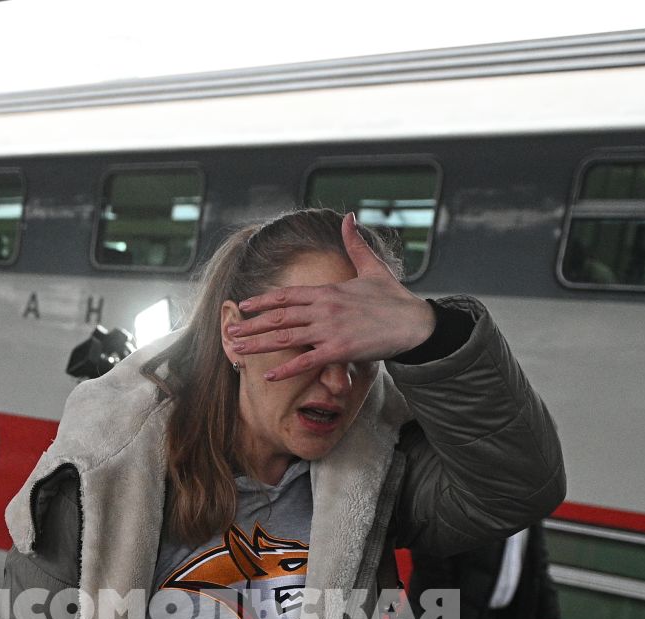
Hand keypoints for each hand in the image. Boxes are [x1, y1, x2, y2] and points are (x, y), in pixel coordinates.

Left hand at [226, 212, 437, 380]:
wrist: (415, 322)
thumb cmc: (394, 298)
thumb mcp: (372, 267)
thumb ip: (355, 244)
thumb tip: (349, 217)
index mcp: (327, 291)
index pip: (286, 295)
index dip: (262, 301)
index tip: (243, 306)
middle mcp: (324, 308)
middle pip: (279, 316)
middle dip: (251, 324)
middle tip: (229, 331)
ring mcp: (331, 329)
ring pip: (286, 337)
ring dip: (259, 344)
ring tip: (237, 349)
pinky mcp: (341, 350)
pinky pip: (307, 361)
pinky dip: (286, 369)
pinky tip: (268, 375)